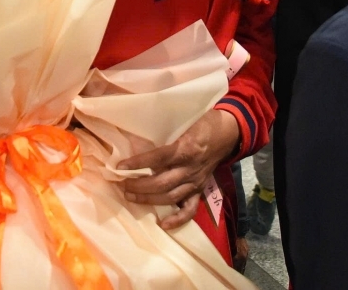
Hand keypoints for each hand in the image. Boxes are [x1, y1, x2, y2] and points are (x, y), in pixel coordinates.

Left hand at [118, 109, 239, 229]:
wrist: (228, 133)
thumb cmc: (202, 124)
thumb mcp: (183, 124)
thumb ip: (166, 136)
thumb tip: (136, 142)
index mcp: (186, 148)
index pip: (158, 158)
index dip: (138, 163)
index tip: (119, 167)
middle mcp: (191, 168)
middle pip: (161, 182)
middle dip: (138, 186)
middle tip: (122, 184)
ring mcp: (196, 181)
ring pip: (170, 196)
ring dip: (148, 199)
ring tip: (130, 196)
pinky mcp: (200, 190)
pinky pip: (190, 209)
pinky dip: (177, 219)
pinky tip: (163, 224)